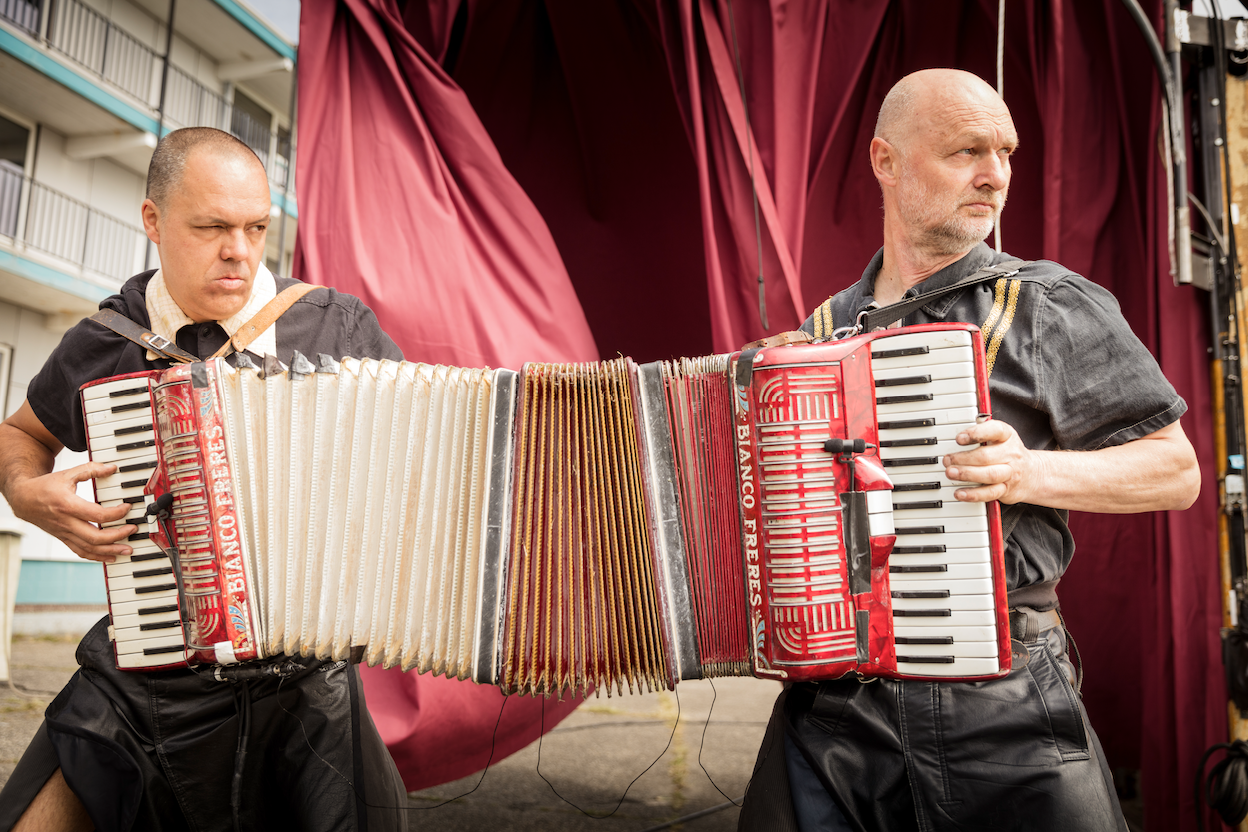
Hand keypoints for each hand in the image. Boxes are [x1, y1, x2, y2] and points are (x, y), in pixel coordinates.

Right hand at [7, 461, 136, 562]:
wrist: (24, 499)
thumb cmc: (46, 486)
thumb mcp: (68, 474)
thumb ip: (91, 469)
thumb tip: (112, 468)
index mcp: (68, 505)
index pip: (97, 515)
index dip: (116, 513)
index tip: (127, 507)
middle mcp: (66, 522)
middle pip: (94, 537)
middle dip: (118, 536)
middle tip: (133, 529)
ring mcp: (64, 533)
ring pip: (89, 548)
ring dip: (110, 551)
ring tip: (128, 550)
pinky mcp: (64, 538)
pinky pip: (81, 551)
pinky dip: (97, 557)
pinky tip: (110, 557)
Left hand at [942, 419, 1042, 504]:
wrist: (1032, 474)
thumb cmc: (1007, 452)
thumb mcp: (999, 437)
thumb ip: (980, 433)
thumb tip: (953, 437)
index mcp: (1007, 436)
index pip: (995, 430)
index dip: (976, 433)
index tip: (959, 438)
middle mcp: (1010, 454)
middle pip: (987, 456)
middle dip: (964, 458)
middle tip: (947, 460)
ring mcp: (1009, 473)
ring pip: (989, 475)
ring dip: (967, 474)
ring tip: (951, 473)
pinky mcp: (1006, 490)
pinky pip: (989, 493)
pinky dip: (973, 494)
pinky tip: (959, 493)